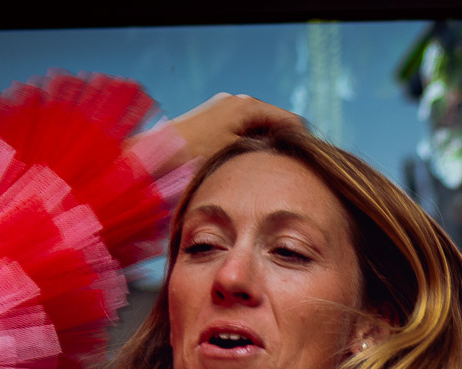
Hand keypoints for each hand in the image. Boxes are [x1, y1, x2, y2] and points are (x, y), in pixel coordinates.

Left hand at [168, 94, 305, 167]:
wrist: (152, 155)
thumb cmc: (194, 156)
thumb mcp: (238, 154)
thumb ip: (268, 150)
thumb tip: (293, 159)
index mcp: (248, 106)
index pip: (293, 122)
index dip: (305, 145)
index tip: (309, 170)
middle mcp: (238, 101)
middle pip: (277, 123)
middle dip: (286, 145)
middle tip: (291, 174)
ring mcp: (225, 108)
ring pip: (260, 128)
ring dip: (267, 147)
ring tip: (269, 173)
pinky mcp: (215, 118)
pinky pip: (244, 131)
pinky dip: (251, 146)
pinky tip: (249, 166)